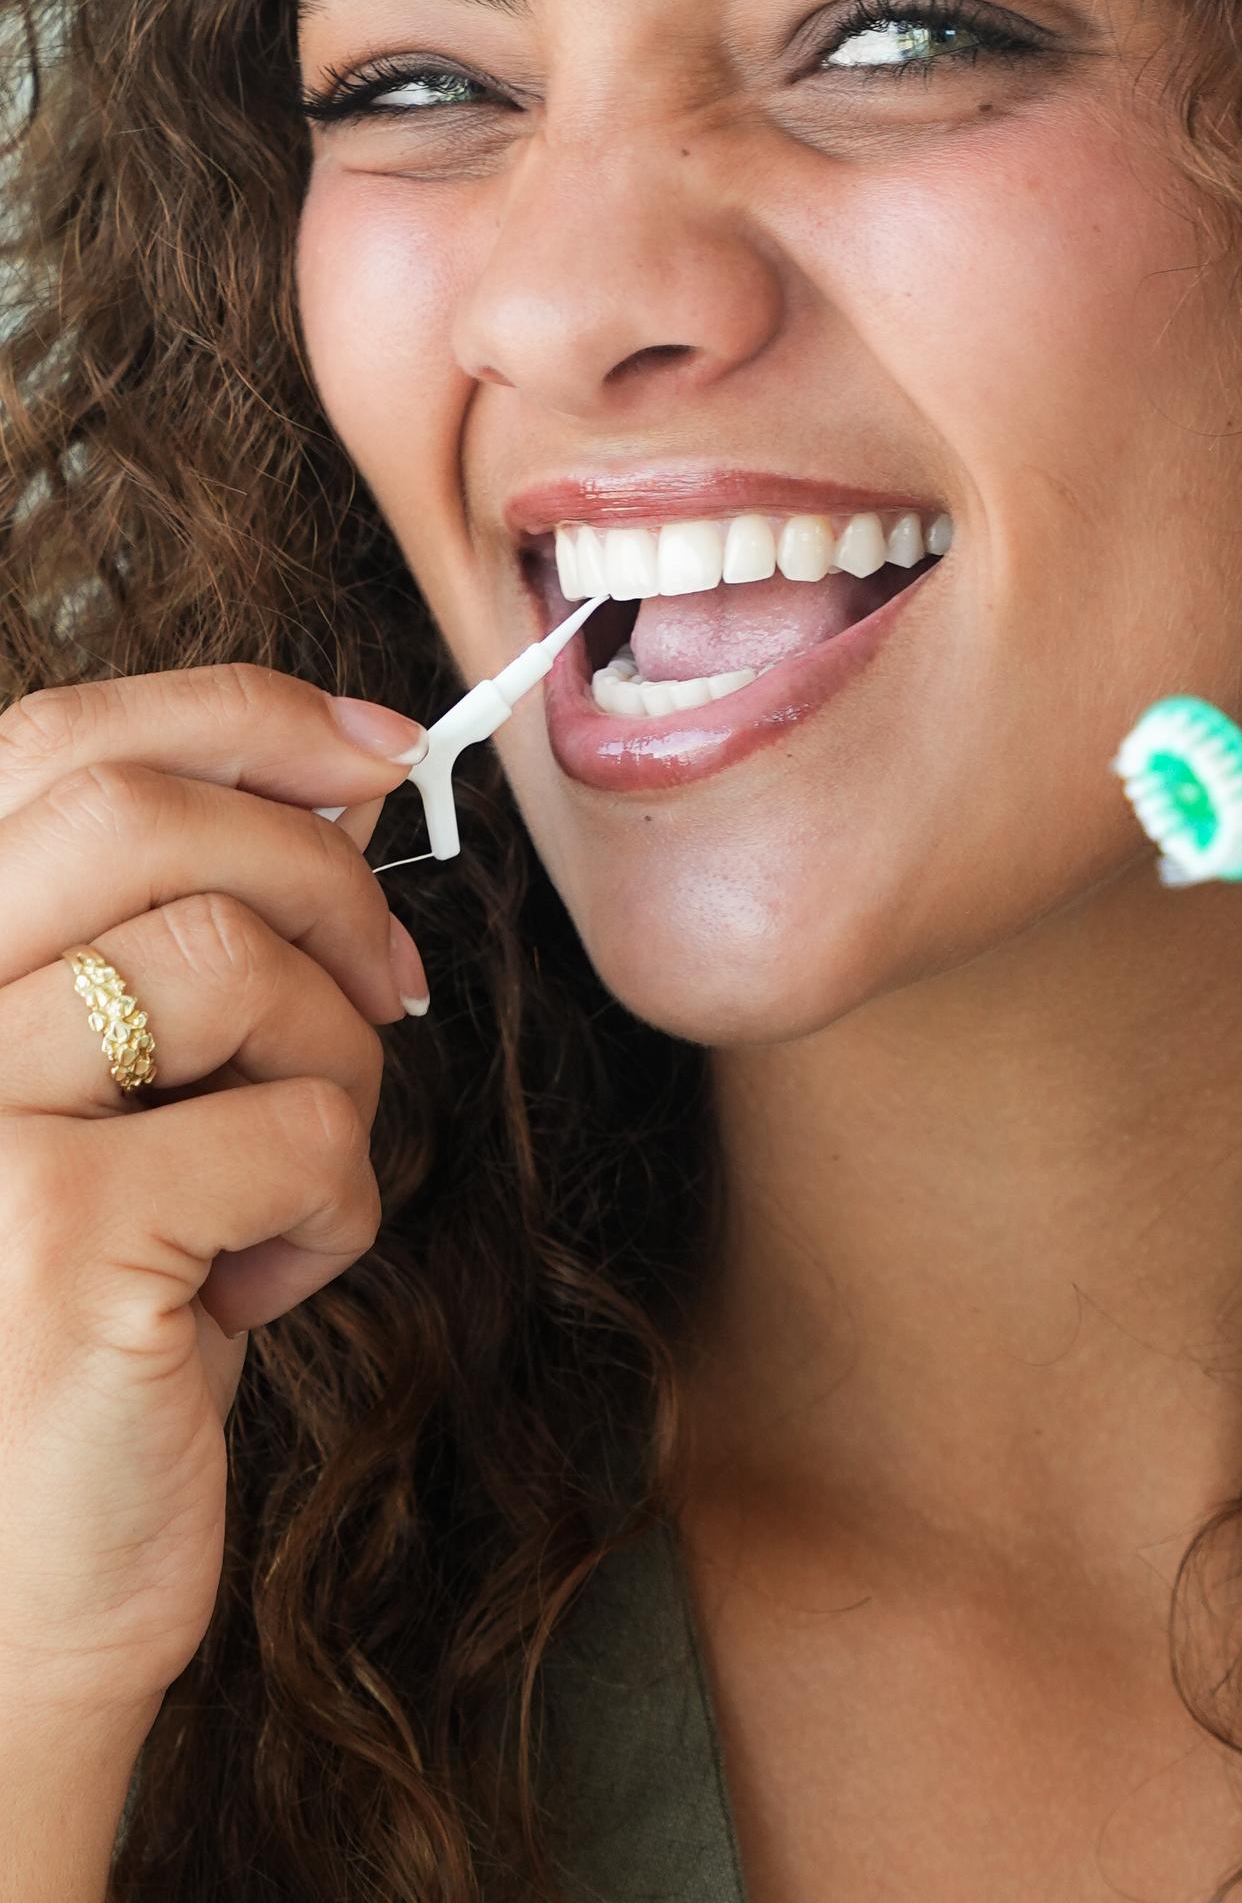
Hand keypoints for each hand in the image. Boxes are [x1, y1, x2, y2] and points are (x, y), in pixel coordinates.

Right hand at [0, 662, 428, 1733]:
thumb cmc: (72, 1330)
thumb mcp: (105, 1104)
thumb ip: (168, 942)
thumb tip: (333, 786)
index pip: (53, 743)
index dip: (239, 715)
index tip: (379, 749)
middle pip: (146, 815)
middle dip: (317, 872)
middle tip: (389, 980)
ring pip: (237, 964)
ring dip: (331, 1065)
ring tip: (290, 1181)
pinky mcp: (48, 1226)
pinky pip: (296, 1127)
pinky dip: (333, 1203)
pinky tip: (257, 1287)